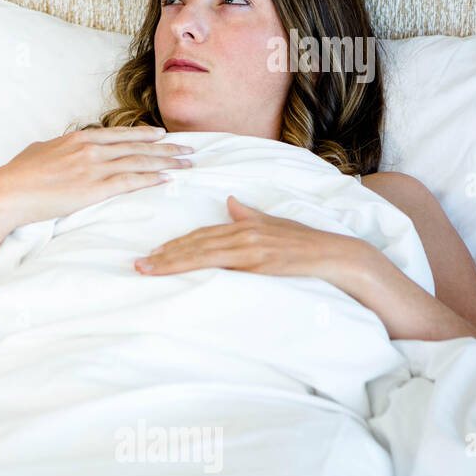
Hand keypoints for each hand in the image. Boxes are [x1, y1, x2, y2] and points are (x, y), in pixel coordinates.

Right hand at [0, 125, 192, 228]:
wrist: (8, 192)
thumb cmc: (17, 174)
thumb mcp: (38, 151)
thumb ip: (55, 148)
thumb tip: (56, 147)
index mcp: (78, 138)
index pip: (119, 134)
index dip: (144, 134)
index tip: (162, 134)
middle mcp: (91, 149)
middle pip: (137, 146)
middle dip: (166, 147)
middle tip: (188, 148)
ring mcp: (94, 168)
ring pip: (139, 161)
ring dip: (167, 162)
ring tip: (187, 164)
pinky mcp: (94, 189)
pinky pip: (130, 181)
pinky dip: (151, 179)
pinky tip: (167, 178)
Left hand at [134, 195, 364, 285]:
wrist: (337, 256)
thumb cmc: (306, 245)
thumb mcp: (274, 225)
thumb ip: (249, 216)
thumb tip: (229, 202)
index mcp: (244, 226)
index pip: (202, 235)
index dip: (176, 244)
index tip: (154, 252)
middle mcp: (243, 233)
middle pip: (195, 244)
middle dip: (165, 254)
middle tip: (139, 264)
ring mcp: (250, 247)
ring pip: (202, 254)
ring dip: (172, 262)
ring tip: (149, 269)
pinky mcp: (258, 261)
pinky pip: (221, 265)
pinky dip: (197, 267)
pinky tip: (181, 272)